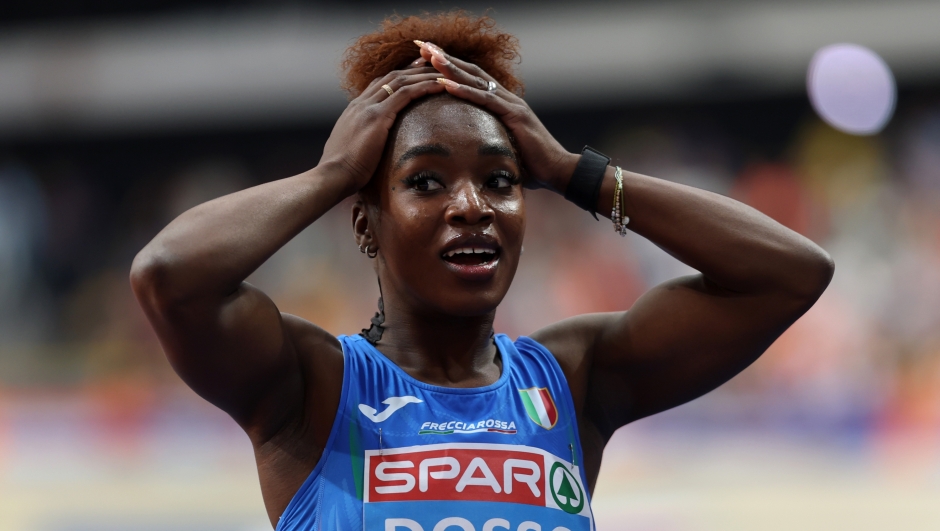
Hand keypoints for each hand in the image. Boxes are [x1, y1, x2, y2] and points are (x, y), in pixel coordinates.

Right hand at [318, 65, 445, 192]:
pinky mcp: (377, 117)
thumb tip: (367, 149)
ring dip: (423, 75)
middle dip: (414, 69)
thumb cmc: (340, 172)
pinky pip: (405, 94)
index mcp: (354, 110)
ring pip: (400, 80)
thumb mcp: (350, 150)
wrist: (332, 176)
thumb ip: (360, 142)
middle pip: (392, 76)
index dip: (399, 76)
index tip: (415, 71)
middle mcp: (361, 103)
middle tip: (434, 63)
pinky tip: (438, 86)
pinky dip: (423, 87)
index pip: (379, 84)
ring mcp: (368, 108)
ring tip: (443, 73)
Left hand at [416, 41, 577, 191]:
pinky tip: (445, 84)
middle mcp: (505, 97)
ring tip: (430, 56)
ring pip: (476, 80)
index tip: (426, 57)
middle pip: (471, 71)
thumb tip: (466, 153)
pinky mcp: (514, 115)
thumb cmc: (530, 163)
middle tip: (422, 45)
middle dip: (446, 58)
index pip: (471, 79)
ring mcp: (511, 104)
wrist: (557, 169)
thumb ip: (486, 142)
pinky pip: (485, 100)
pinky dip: (464, 91)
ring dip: (451, 67)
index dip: (449, 66)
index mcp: (501, 103)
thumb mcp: (502, 147)